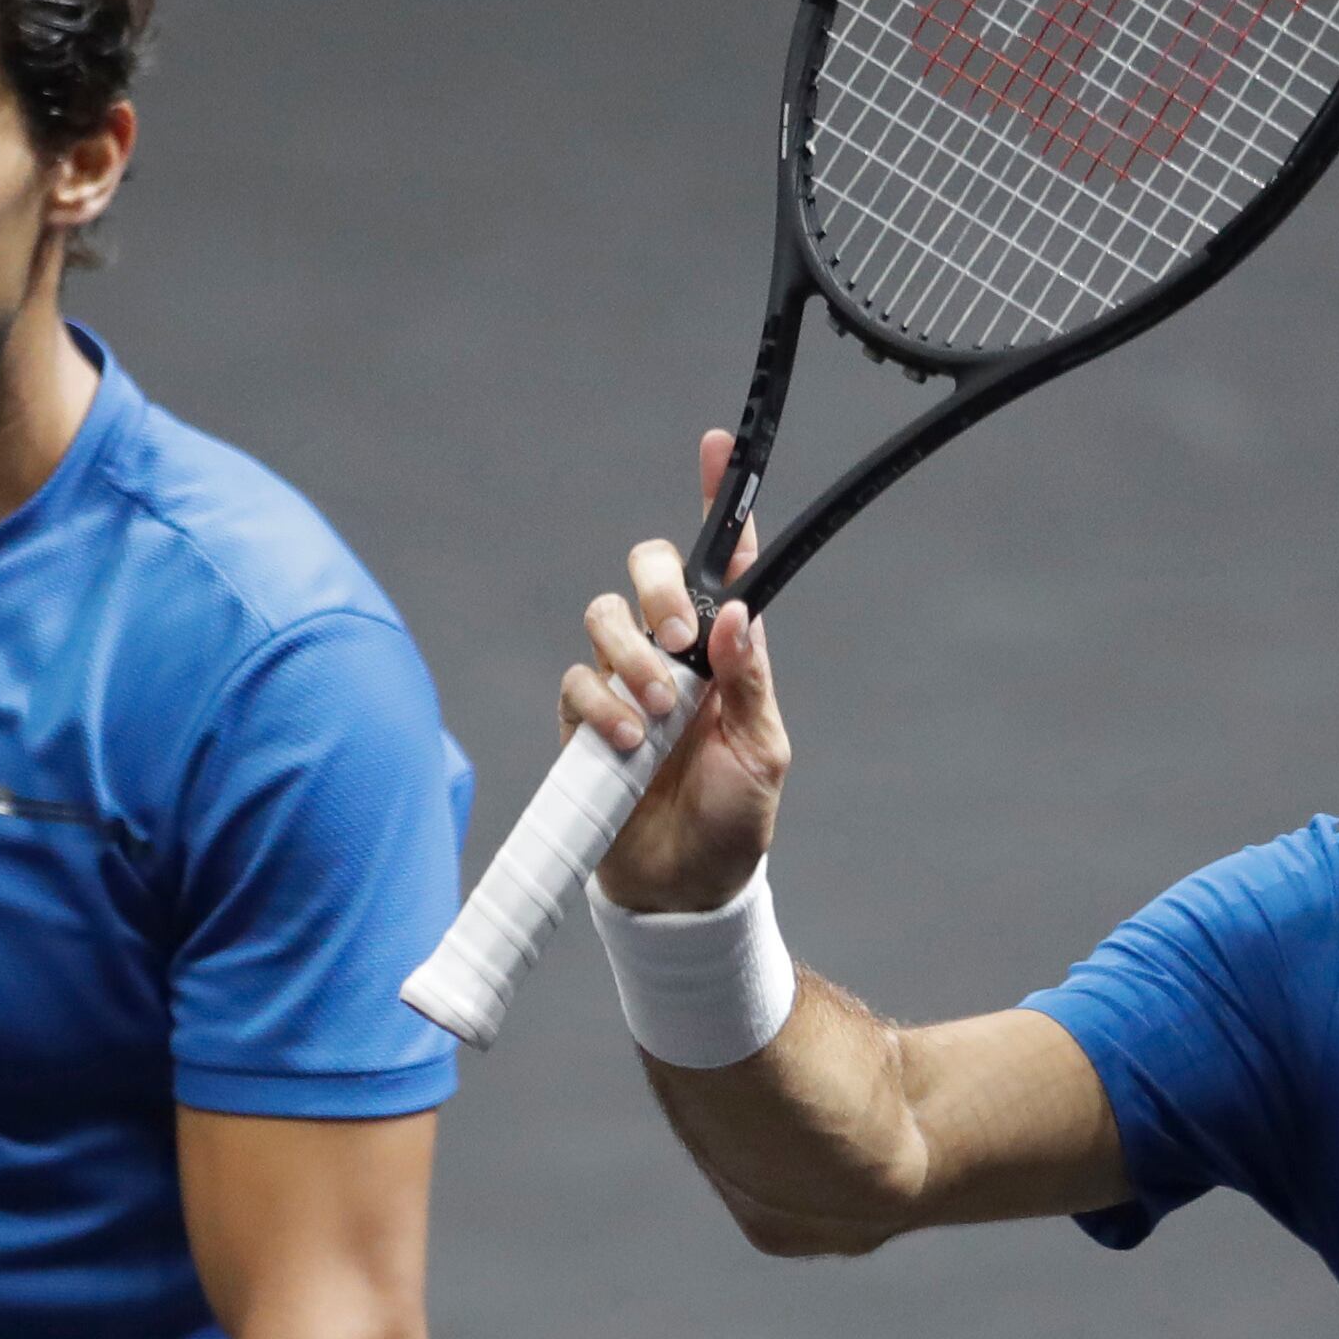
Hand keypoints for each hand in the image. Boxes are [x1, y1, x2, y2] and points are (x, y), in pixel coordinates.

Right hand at [567, 428, 788, 914]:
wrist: (681, 891)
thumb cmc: (733, 823)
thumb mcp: (763, 753)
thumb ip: (749, 680)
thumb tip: (734, 614)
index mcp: (727, 654)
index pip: (723, 565)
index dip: (721, 503)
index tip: (719, 447)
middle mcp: (673, 657)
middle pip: (646, 572)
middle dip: (655, 589)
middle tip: (678, 641)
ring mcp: (624, 685)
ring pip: (603, 619)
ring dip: (629, 658)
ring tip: (655, 715)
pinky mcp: (584, 720)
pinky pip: (576, 682)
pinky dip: (600, 705)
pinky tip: (625, 743)